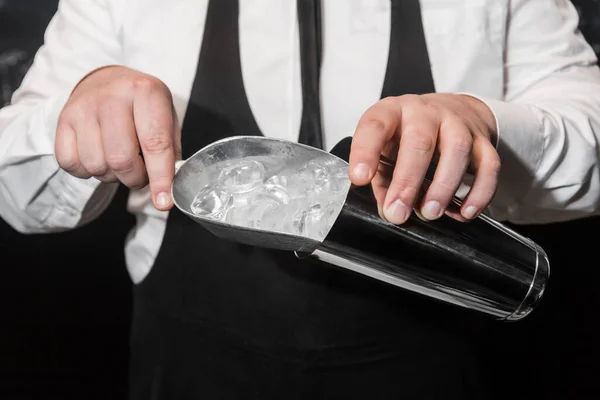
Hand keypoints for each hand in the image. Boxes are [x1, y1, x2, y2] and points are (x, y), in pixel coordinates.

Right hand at [55, 65, 180, 210]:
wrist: (106, 81)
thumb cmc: (143, 107)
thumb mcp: (167, 119)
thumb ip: (171, 154)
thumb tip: (167, 191)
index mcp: (146, 92)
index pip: (155, 143)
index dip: (160, 177)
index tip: (163, 202)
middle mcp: (112, 96)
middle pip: (121, 159)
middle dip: (135, 178)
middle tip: (141, 174)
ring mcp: (84, 107)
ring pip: (97, 165)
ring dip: (112, 176)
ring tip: (120, 161)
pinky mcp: (63, 120)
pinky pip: (72, 164)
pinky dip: (87, 172)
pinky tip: (99, 157)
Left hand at [348, 93, 499, 223]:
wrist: (453, 110)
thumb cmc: (410, 134)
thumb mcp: (386, 148)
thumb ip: (382, 179)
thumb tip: (388, 210)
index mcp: (393, 112)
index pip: (375, 126)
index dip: (365, 152)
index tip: (360, 178)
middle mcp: (426, 113)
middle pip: (419, 141)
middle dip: (408, 181)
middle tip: (398, 212)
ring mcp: (458, 123)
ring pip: (457, 149)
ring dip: (444, 186)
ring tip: (430, 213)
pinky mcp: (483, 140)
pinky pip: (489, 165)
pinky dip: (480, 192)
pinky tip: (466, 212)